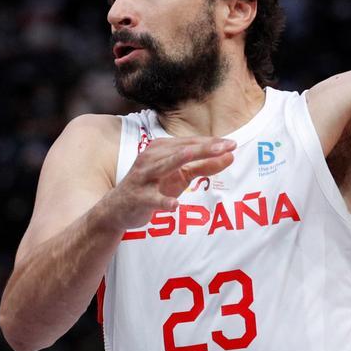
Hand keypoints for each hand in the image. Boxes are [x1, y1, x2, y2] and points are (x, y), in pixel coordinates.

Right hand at [99, 137, 236, 230]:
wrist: (118, 208)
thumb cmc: (153, 187)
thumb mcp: (180, 176)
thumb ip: (204, 166)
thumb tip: (230, 156)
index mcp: (162, 149)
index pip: (190, 143)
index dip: (211, 143)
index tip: (232, 143)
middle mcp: (151, 158)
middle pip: (181, 150)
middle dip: (203, 148)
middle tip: (226, 146)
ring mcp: (143, 177)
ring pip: (163, 166)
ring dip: (178, 160)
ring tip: (193, 155)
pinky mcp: (138, 198)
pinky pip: (152, 199)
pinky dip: (163, 201)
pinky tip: (175, 205)